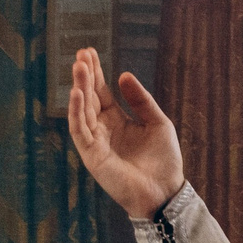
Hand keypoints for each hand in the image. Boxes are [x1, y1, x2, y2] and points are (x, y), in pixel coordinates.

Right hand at [66, 47, 184, 215]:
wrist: (165, 190)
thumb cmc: (163, 160)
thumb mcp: (157, 122)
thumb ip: (141, 100)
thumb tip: (123, 75)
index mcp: (117, 121)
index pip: (101, 93)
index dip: (95, 73)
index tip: (89, 51)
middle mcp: (102, 129)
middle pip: (89, 98)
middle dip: (84, 76)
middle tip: (81, 54)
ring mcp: (95, 142)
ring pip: (82, 110)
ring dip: (79, 88)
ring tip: (79, 66)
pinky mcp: (91, 155)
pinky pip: (80, 130)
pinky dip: (76, 112)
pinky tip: (77, 93)